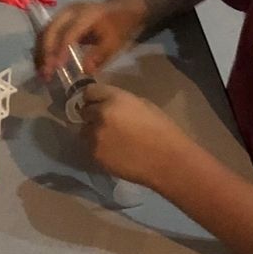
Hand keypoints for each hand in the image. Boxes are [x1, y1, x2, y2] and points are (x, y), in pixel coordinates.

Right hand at [34, 0, 144, 77]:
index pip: (69, 33)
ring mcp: (62, 13)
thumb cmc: (119, 27)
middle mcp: (70, 11)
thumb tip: (84, 71)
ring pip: (44, 31)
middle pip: (50, 30)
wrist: (121, 9)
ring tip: (42, 72)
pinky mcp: (59, 19)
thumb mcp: (115, 43)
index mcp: (86, 15)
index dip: (61, 50)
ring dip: (41, 53)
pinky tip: (43, 64)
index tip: (57, 68)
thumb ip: (99, 56)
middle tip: (45, 73)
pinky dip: (42, 49)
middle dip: (45, 53)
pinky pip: (46, 33)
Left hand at [77, 83, 191, 189]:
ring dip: (94, 132)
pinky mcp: (95, 155)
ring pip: (85, 131)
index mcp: (114, 99)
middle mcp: (100, 114)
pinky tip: (114, 153)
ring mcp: (95, 136)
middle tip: (107, 123)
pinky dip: (99, 149)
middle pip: (85, 111)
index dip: (94, 98)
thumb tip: (108, 104)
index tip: (98, 103)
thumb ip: (121, 102)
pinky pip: (91, 148)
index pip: (90, 91)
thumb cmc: (162, 130)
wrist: (167, 161)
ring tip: (111, 140)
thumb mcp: (144, 105)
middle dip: (93, 115)